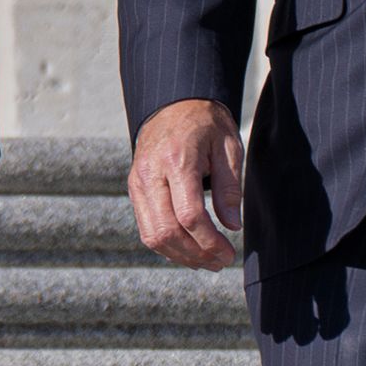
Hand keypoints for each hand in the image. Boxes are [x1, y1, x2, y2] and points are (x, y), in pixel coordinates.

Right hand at [130, 97, 244, 270]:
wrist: (172, 103)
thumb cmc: (205, 123)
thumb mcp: (229, 147)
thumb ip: (229, 188)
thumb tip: (232, 226)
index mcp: (177, 160)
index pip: (189, 215)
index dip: (210, 242)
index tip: (229, 253)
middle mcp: (151, 173)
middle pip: (166, 230)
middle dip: (196, 254)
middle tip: (220, 262)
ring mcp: (137, 182)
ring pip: (151, 235)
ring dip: (180, 255)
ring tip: (206, 261)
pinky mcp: (134, 189)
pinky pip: (145, 227)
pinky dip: (166, 245)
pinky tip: (188, 249)